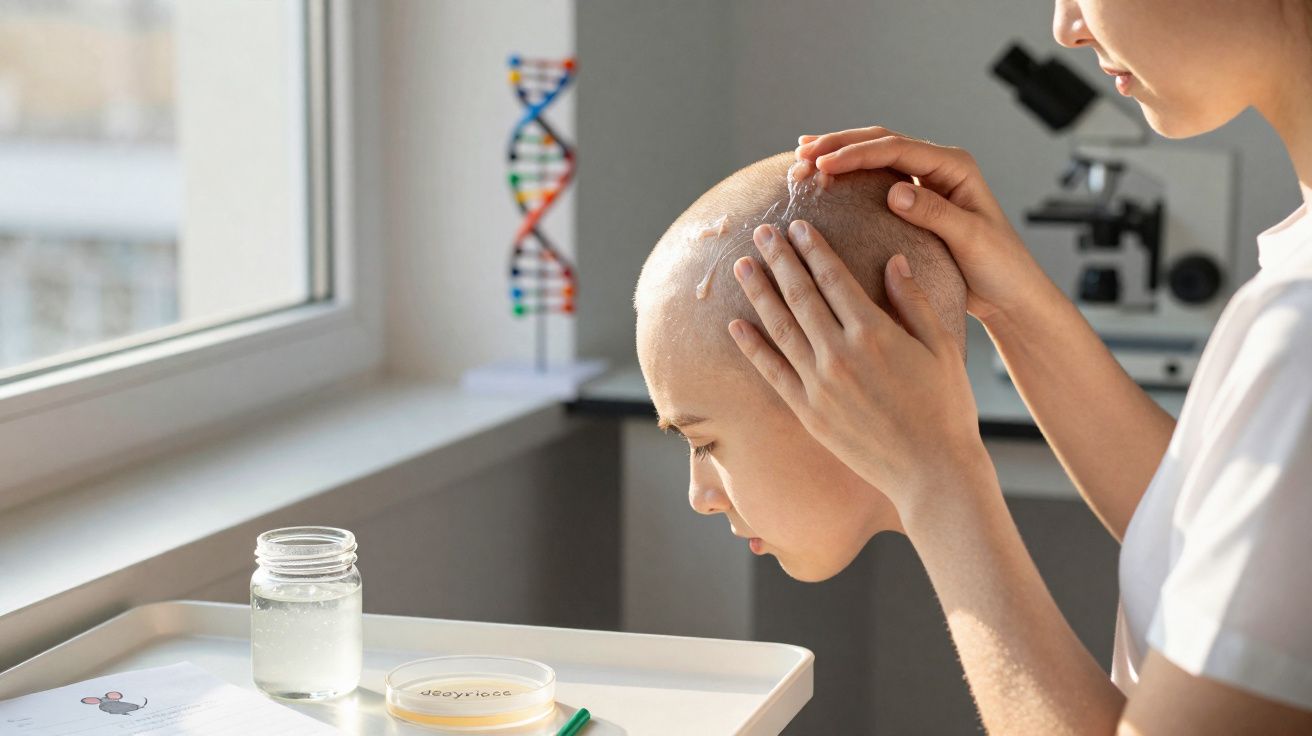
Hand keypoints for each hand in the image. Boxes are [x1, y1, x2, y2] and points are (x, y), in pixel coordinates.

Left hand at [729, 219, 993, 512]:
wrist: (932, 472)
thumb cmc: (946, 408)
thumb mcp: (943, 346)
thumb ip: (913, 301)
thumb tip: (893, 260)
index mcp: (874, 332)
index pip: (833, 277)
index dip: (812, 248)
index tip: (797, 226)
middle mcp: (840, 355)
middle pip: (800, 295)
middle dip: (778, 259)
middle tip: (760, 232)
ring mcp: (820, 385)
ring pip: (780, 328)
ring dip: (759, 293)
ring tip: (741, 266)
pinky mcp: (809, 413)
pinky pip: (772, 373)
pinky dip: (752, 347)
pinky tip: (736, 325)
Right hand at [797, 127, 1056, 327]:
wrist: (1009, 293)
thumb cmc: (999, 268)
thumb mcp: (970, 240)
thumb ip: (935, 213)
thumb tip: (895, 191)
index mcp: (954, 167)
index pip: (896, 150)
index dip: (856, 154)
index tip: (823, 165)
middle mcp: (938, 167)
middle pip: (880, 142)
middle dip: (838, 145)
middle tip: (801, 154)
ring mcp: (925, 181)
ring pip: (874, 154)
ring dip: (837, 154)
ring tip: (801, 157)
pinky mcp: (913, 200)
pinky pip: (873, 177)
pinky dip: (846, 173)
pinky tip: (822, 172)